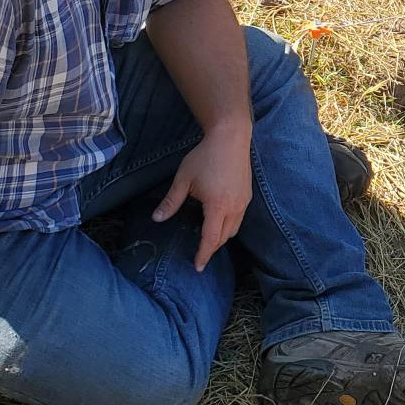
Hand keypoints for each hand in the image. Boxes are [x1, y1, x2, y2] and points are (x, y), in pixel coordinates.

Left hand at [153, 126, 253, 270]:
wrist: (230, 138)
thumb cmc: (205, 157)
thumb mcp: (183, 179)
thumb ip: (171, 201)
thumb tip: (157, 219)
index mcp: (217, 206)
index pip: (210, 239)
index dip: (203, 254)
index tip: (198, 267)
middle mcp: (234, 207)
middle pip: (224, 237)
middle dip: (212, 248)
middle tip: (200, 254)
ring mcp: (243, 202)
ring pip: (234, 229)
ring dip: (221, 237)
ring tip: (208, 238)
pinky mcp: (247, 195)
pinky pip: (239, 219)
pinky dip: (228, 226)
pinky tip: (218, 220)